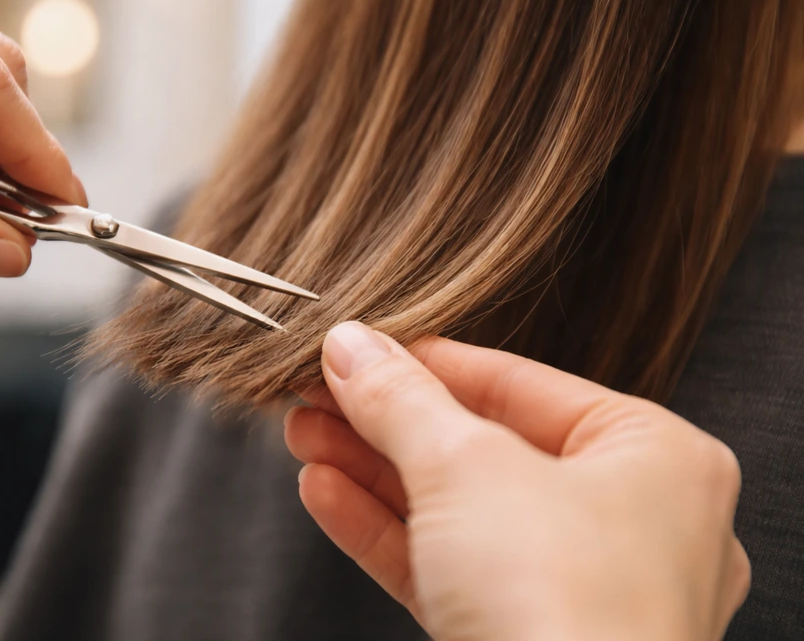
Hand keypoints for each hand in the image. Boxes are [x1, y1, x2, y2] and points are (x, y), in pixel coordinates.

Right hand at [285, 322, 749, 640]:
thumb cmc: (563, 606)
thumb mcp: (467, 468)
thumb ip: (404, 401)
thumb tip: (351, 347)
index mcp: (654, 458)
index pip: (518, 383)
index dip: (425, 361)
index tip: (358, 349)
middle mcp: (629, 522)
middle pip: (480, 447)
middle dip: (385, 422)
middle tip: (317, 394)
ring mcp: (579, 590)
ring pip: (458, 511)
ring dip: (373, 472)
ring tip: (304, 436)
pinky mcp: (527, 640)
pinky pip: (451, 569)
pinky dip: (385, 532)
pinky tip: (326, 493)